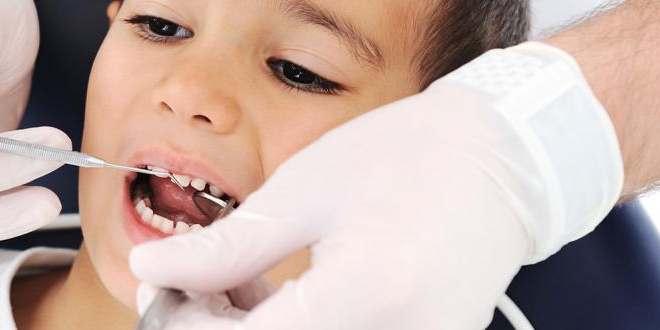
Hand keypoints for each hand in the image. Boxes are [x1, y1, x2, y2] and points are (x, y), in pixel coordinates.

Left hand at [131, 42, 622, 327]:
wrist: (505, 163)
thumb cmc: (409, 159)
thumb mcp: (306, 189)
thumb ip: (229, 246)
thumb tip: (154, 273)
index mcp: (371, 291)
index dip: (194, 326)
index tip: (169, 294)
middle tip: (197, 286)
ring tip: (245, 283)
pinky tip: (281, 297)